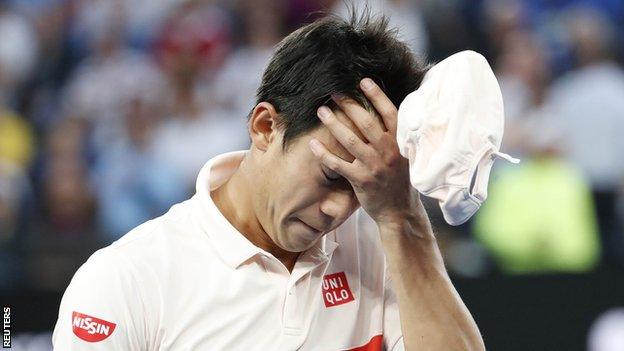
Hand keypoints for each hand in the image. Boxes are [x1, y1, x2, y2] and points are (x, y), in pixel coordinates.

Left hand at [309, 78, 418, 225]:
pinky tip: (313, 144)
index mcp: (400, 143)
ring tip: (321, 111)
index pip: (389, 113)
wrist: (400, 211)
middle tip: (334, 93)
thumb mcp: (404, 155)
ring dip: (333, 124)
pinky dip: (324, 154)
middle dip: (349, 105)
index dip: (377, 96)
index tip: (363, 81)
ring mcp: (374, 166)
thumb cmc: (399, 179)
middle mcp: (388, 152)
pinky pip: (338, 164)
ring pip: (350, 140)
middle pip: (366, 122)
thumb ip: (395, 136)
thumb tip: (380, 111)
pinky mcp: (361, 180)